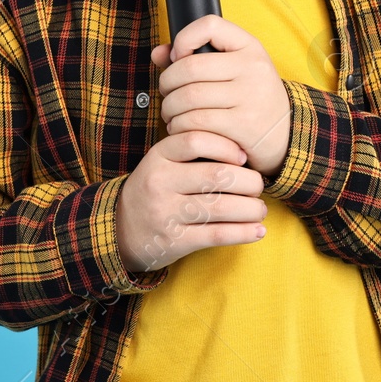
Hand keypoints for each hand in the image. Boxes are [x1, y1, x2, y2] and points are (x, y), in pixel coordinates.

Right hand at [115, 130, 267, 272]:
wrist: (120, 228)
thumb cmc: (155, 189)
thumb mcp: (163, 162)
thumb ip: (193, 152)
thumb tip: (244, 153)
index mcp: (158, 156)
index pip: (196, 140)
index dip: (226, 146)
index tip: (243, 156)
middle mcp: (160, 182)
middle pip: (216, 175)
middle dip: (248, 181)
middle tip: (258, 186)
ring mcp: (166, 213)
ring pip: (221, 207)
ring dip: (251, 209)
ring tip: (260, 209)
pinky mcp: (174, 240)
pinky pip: (216, 235)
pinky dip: (243, 233)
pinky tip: (258, 231)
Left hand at [150, 15, 291, 177]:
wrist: (285, 133)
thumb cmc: (251, 96)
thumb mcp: (233, 69)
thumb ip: (194, 57)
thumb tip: (158, 53)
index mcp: (250, 46)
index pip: (210, 25)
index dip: (184, 38)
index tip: (178, 57)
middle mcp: (253, 67)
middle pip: (190, 67)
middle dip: (167, 82)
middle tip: (166, 92)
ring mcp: (250, 96)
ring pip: (189, 97)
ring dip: (170, 107)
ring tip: (170, 112)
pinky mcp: (243, 125)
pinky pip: (196, 122)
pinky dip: (179, 126)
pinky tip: (179, 127)